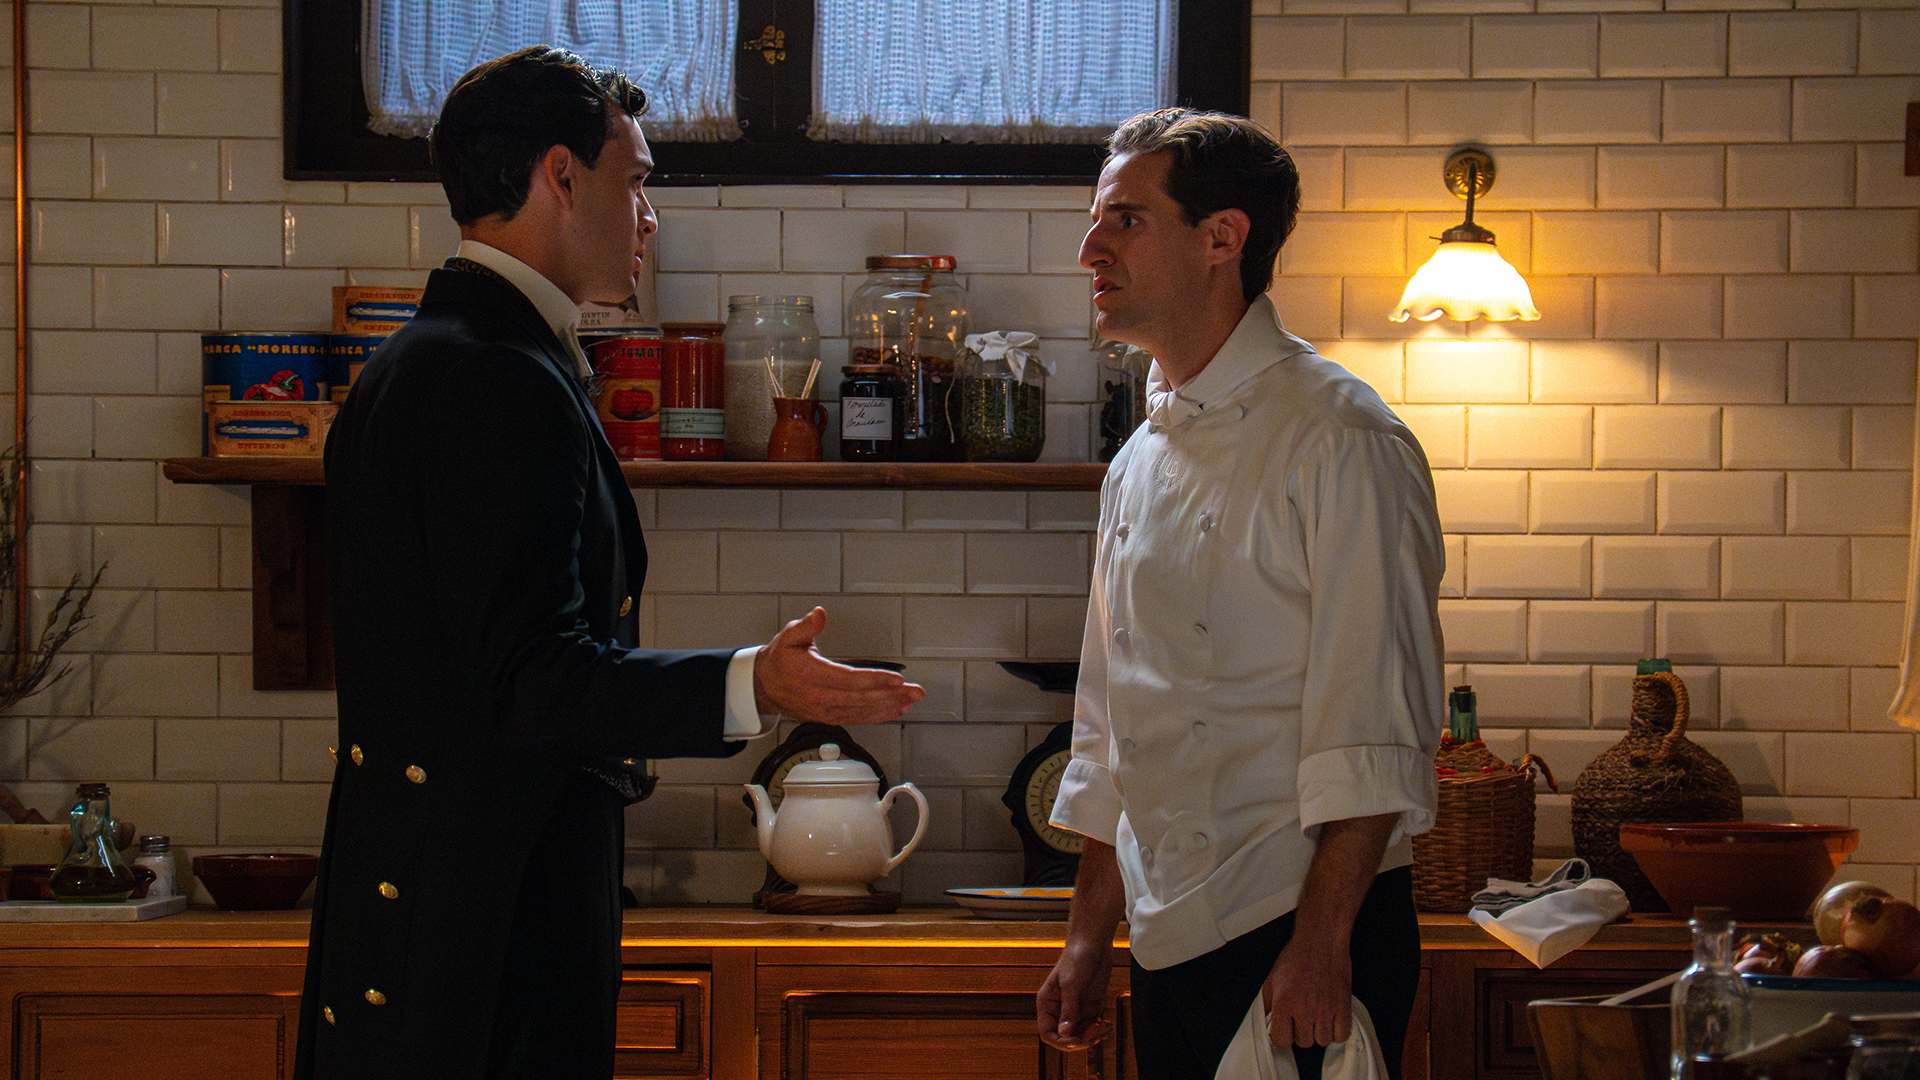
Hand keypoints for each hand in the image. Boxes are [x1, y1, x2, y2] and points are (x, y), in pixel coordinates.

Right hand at [752, 607, 924, 724]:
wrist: (766, 686)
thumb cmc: (781, 660)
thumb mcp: (789, 637)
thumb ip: (806, 626)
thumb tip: (820, 614)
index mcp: (812, 676)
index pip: (849, 680)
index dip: (875, 679)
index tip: (896, 678)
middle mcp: (820, 698)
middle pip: (862, 699)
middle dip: (892, 695)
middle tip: (915, 691)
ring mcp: (826, 711)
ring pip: (863, 711)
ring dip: (890, 706)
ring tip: (911, 700)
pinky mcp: (830, 718)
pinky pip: (858, 718)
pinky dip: (879, 715)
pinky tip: (895, 710)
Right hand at [1037, 939, 1113, 1045]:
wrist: (1094, 943)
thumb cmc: (1077, 957)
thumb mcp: (1071, 984)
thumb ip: (1069, 1010)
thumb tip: (1065, 1033)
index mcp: (1048, 1003)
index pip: (1047, 1032)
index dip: (1060, 1041)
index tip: (1075, 1040)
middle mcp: (1060, 1009)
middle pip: (1066, 1037)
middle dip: (1080, 1039)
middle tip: (1095, 1032)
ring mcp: (1076, 1009)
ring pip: (1081, 1034)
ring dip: (1093, 1036)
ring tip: (1103, 1027)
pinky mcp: (1090, 1006)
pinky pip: (1092, 1027)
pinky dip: (1100, 1030)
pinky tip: (1107, 1024)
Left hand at [1261, 938, 1351, 1048]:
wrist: (1320, 942)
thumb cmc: (1297, 957)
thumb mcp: (1272, 979)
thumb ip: (1266, 1004)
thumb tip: (1265, 1024)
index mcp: (1284, 1002)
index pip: (1281, 1040)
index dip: (1282, 1036)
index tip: (1284, 1030)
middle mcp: (1305, 1009)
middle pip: (1303, 1042)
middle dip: (1301, 1032)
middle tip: (1301, 1018)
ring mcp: (1326, 1010)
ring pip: (1322, 1041)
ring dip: (1319, 1032)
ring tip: (1316, 1017)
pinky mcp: (1343, 1007)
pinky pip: (1341, 1036)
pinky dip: (1336, 1031)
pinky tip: (1330, 1019)